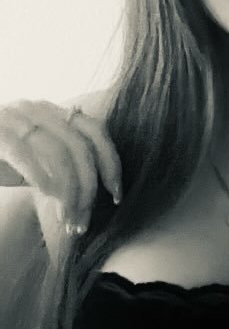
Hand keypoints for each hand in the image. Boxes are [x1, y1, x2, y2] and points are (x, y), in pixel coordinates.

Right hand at [0, 99, 122, 236]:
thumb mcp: (35, 160)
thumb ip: (63, 164)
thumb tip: (99, 189)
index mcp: (51, 111)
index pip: (95, 131)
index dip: (111, 162)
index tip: (116, 194)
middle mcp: (36, 108)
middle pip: (82, 147)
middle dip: (90, 188)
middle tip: (85, 220)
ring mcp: (13, 118)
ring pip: (60, 154)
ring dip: (69, 192)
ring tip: (68, 220)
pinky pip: (26, 155)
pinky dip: (43, 179)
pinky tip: (48, 199)